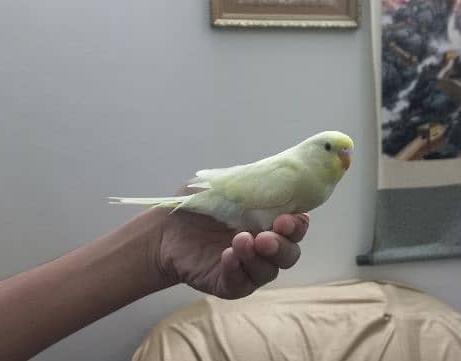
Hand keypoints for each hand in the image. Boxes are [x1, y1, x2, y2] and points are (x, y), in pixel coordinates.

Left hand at [147, 188, 308, 298]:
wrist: (164, 229)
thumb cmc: (197, 206)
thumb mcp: (222, 185)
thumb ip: (250, 183)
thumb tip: (276, 176)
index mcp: (268, 221)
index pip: (295, 227)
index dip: (297, 225)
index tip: (286, 219)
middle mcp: (264, 247)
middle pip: (290, 254)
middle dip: (283, 246)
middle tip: (266, 236)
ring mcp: (248, 267)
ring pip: (268, 272)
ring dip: (258, 258)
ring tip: (240, 241)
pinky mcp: (229, 283)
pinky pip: (241, 283)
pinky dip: (237, 270)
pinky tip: (227, 256)